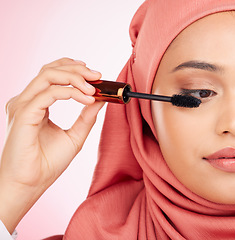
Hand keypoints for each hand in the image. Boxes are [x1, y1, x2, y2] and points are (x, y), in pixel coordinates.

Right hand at [0, 58, 104, 232]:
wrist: (31, 184)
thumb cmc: (47, 163)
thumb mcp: (75, 135)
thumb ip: (86, 116)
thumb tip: (101, 100)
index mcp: (36, 104)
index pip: (52, 74)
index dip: (73, 69)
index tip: (96, 75)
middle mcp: (27, 101)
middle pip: (50, 69)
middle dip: (77, 69)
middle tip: (97, 75)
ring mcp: (23, 106)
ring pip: (48, 75)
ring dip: (75, 77)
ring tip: (93, 88)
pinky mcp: (24, 114)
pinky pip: (48, 93)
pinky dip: (70, 92)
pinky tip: (86, 99)